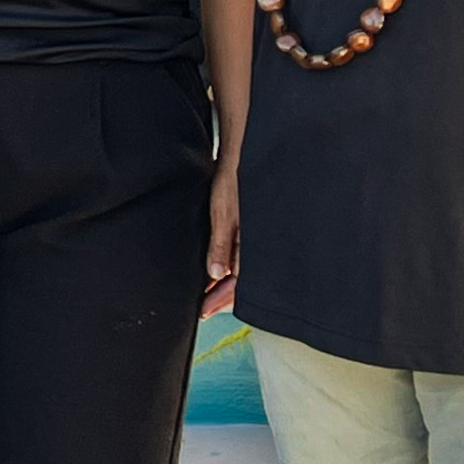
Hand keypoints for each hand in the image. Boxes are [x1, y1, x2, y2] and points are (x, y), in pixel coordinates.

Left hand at [204, 157, 241, 306]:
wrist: (246, 152)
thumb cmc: (235, 178)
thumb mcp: (223, 211)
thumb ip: (220, 243)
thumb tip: (215, 273)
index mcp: (255, 243)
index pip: (242, 283)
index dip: (222, 299)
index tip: (205, 310)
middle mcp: (259, 243)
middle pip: (245, 281)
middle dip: (224, 295)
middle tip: (204, 308)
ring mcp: (256, 236)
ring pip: (244, 270)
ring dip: (226, 282)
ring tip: (207, 294)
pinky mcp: (251, 228)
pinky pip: (243, 256)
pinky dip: (229, 266)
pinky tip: (217, 271)